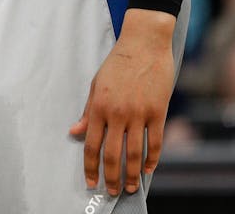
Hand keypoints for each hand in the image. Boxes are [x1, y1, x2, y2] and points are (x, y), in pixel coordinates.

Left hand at [69, 9, 176, 196]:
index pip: (91, 145)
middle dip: (111, 176)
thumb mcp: (96, 85)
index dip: (90, 166)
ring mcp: (139, 113)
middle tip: (111, 191)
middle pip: (112, 154)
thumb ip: (88, 111)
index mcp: (99, 106)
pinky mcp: (159, 111)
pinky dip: (153, 158)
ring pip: (135, 152)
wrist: (144, 43)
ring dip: (132, 174)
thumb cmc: (117, 63)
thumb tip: (76, 132)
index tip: (90, 181)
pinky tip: (149, 169)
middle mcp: (118, 113)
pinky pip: (156, 141)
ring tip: (131, 187)